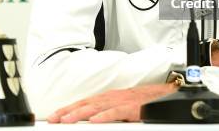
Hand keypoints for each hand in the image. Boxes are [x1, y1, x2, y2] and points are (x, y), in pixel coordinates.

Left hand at [47, 83, 176, 122]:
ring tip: (67, 120)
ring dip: (80, 113)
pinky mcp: (132, 107)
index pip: (84, 103)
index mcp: (108, 98)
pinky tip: (94, 121)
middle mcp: (111, 97)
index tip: (54, 117)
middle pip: (85, 104)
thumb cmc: (143, 103)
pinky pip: (116, 112)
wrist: (165, 96)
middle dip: (68, 111)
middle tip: (53, 119)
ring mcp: (121, 101)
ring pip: (97, 107)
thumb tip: (91, 122)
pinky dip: (104, 116)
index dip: (68, 109)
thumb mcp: (121, 108)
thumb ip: (107, 114)